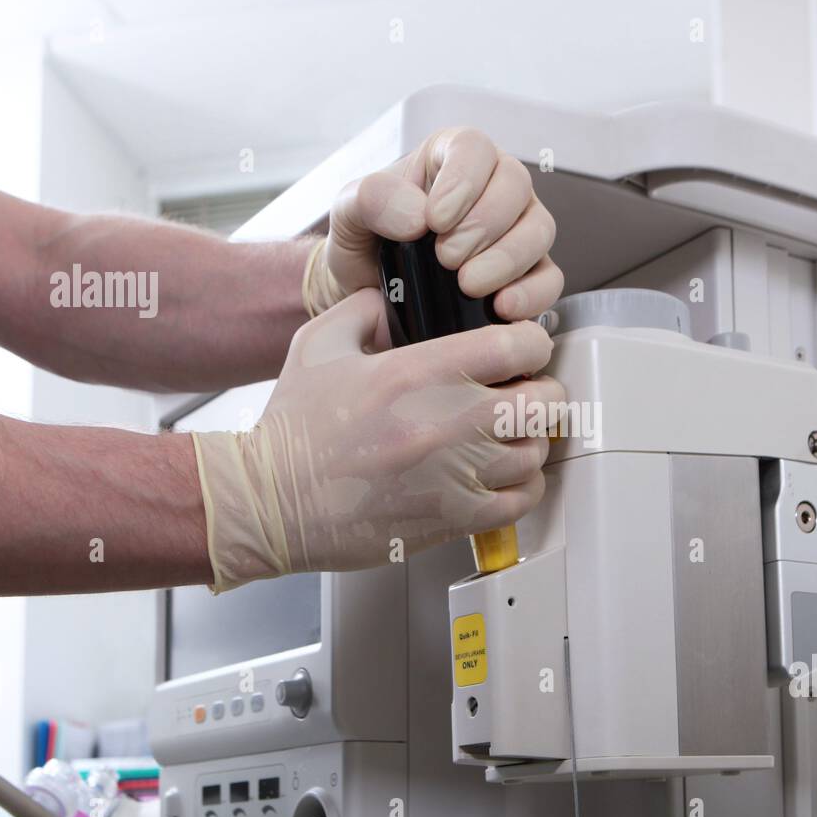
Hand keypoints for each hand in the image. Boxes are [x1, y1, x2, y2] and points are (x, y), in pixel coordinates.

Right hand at [192, 288, 563, 589]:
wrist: (272, 502)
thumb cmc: (293, 432)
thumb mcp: (319, 343)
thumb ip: (362, 309)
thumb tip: (392, 299)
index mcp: (419, 372)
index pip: (518, 343)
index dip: (529, 340)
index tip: (521, 348)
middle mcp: (447, 421)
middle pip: (544, 399)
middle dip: (539, 390)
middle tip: (522, 391)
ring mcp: (455, 473)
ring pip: (536, 450)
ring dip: (529, 439)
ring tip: (509, 435)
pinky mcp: (454, 517)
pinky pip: (522, 500)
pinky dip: (523, 486)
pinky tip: (504, 476)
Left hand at [327, 127, 562, 338]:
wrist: (371, 296)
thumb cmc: (367, 243)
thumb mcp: (348, 211)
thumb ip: (370, 198)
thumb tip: (417, 215)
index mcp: (452, 158)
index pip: (475, 149)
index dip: (463, 182)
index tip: (434, 220)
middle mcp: (493, 188)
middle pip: (515, 187)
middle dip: (483, 226)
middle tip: (446, 258)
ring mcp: (517, 231)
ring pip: (538, 231)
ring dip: (507, 260)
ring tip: (468, 285)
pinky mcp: (528, 275)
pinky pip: (549, 279)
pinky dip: (531, 294)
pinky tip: (501, 308)